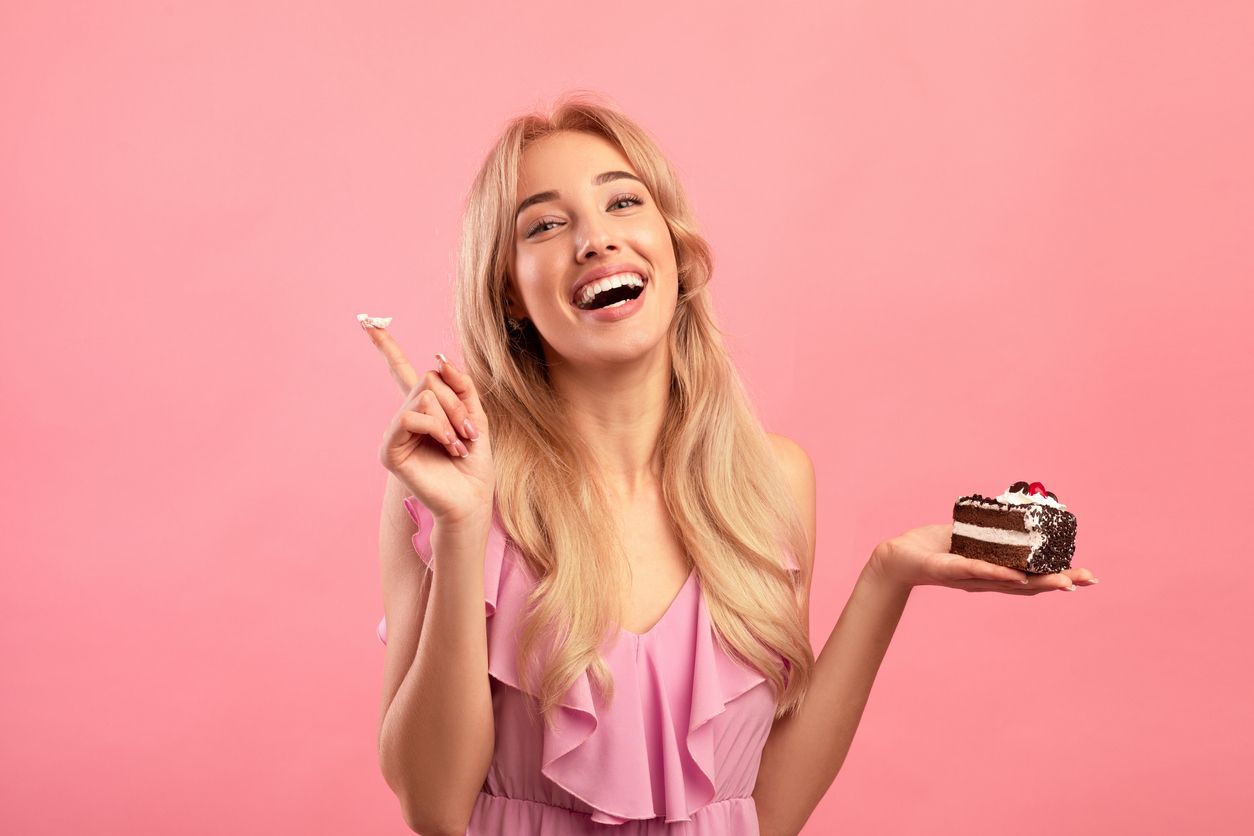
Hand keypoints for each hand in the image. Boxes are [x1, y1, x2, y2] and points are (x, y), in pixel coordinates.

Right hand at [362, 321, 494, 526]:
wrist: (472, 498)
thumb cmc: (475, 464)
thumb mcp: (476, 416)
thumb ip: (461, 385)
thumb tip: (438, 359)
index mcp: (425, 409)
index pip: (401, 371)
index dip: (386, 347)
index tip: (369, 322)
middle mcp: (406, 417)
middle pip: (429, 381)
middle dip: (457, 403)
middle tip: (469, 431)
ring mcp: (395, 432)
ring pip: (423, 397)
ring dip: (450, 418)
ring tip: (459, 443)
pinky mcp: (389, 449)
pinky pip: (410, 416)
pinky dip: (436, 427)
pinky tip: (447, 445)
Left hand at [868, 523, 1097, 594]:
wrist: (899, 558)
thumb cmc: (933, 547)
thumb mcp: (970, 537)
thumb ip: (991, 532)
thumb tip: (1015, 513)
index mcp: (993, 572)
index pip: (1031, 576)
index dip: (1058, 576)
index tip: (1087, 577)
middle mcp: (985, 581)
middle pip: (1028, 584)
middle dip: (1059, 581)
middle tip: (1088, 580)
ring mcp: (969, 578)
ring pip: (1008, 582)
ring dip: (1036, 582)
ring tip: (1063, 581)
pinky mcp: (949, 570)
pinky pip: (976, 571)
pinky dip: (997, 573)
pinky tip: (1016, 575)